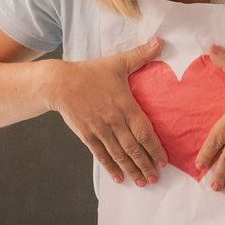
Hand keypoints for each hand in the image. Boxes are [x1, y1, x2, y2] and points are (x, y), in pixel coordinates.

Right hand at [46, 37, 166, 184]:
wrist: (59, 83)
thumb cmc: (90, 72)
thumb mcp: (117, 62)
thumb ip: (140, 55)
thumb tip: (159, 42)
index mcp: (125, 105)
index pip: (144, 131)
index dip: (155, 147)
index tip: (164, 160)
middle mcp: (114, 121)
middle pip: (133, 147)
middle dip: (146, 164)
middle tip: (156, 178)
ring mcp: (100, 130)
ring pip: (119, 154)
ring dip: (132, 169)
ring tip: (143, 182)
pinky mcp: (87, 135)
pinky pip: (101, 155)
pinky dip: (111, 168)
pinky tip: (119, 179)